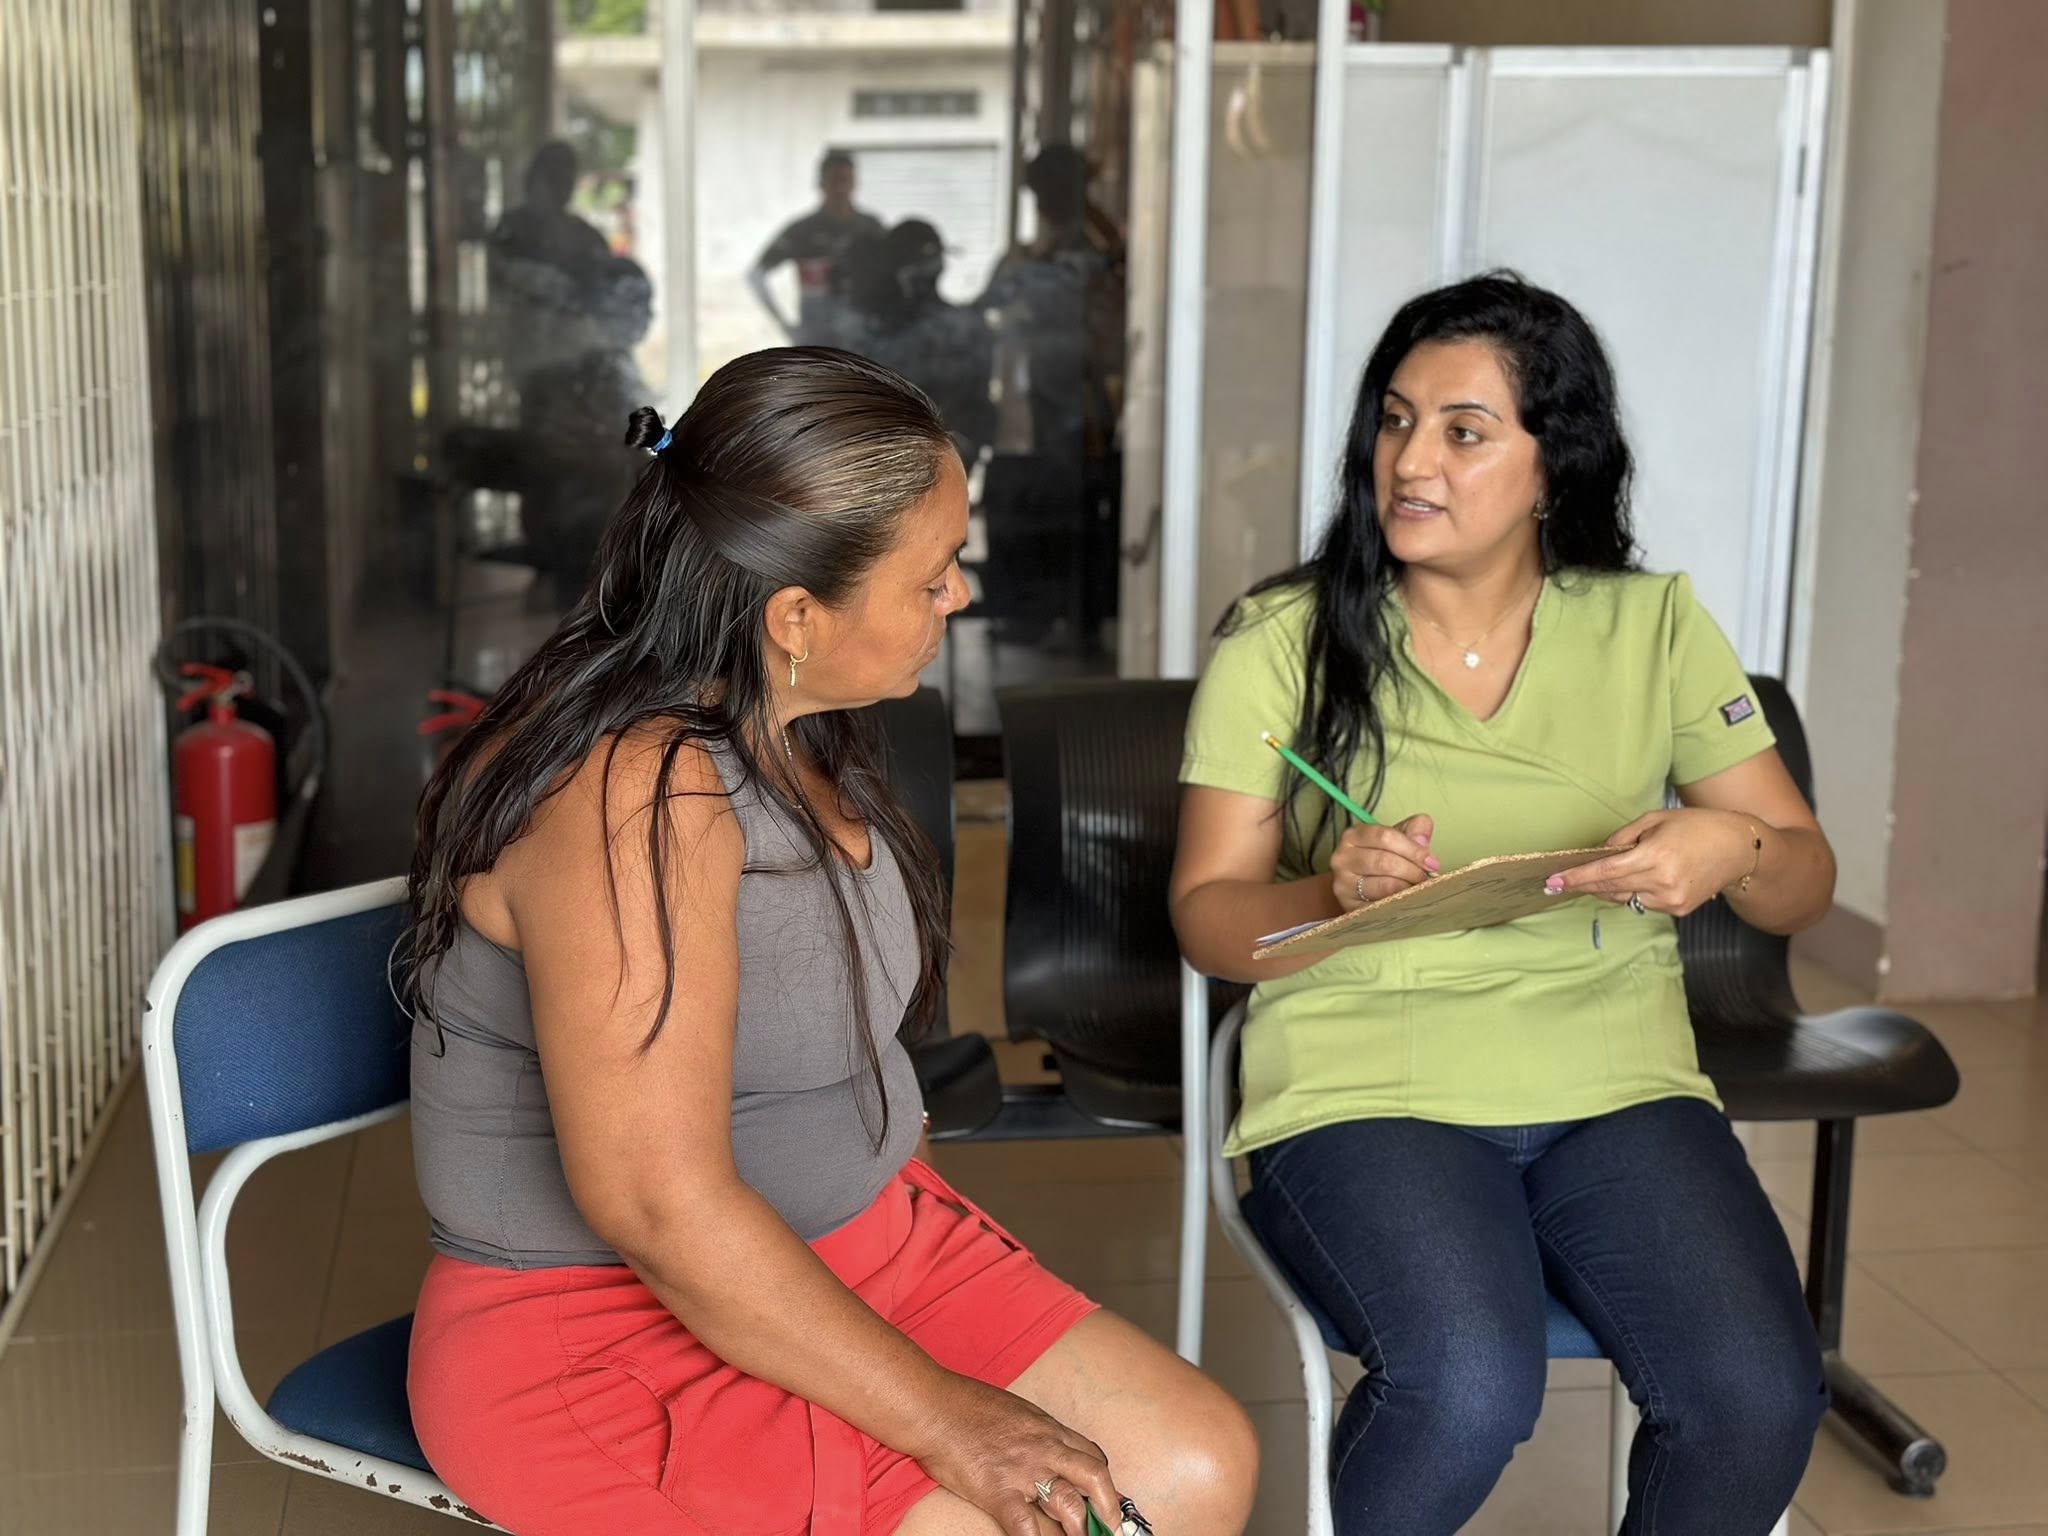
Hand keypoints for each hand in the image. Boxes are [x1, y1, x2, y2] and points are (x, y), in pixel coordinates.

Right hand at [911, 1374, 1135, 1535]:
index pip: (1091, 1455)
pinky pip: (1024, 1524)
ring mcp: (1023, 1470)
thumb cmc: (966, 1405)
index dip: (1105, 1481)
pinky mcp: (997, 1490)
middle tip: (1115, 1529)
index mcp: (1048, 1429)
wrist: (933, 1406)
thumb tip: (1045, 1451)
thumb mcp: (1015, 1410)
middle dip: (1110, 1506)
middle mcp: (1043, 1448)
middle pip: (1094, 1476)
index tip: (1109, 1500)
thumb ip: (1034, 1432)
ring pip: (1068, 1501)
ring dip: (1080, 1527)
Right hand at [1331, 814, 1438, 911]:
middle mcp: (1342, 858)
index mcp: (1354, 835)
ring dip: (1408, 888)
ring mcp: (1343, 884)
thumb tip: (1422, 840)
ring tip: (1418, 889)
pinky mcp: (1349, 907)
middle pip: (1384, 862)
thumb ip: (1415, 830)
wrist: (1360, 887)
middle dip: (1413, 871)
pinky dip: (1399, 904)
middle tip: (1427, 878)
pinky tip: (1407, 901)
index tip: (1432, 862)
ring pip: (1384, 886)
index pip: (1385, 837)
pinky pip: (1381, 907)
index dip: (1413, 850)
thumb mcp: (1397, 839)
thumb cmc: (1382, 860)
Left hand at [1545, 809, 1753, 916]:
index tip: (1553, 882)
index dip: (1576, 878)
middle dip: (1586, 884)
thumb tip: (1598, 854)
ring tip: (1618, 869)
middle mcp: (1661, 883)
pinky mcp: (1678, 910)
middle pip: (1609, 889)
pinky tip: (1645, 876)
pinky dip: (1635, 891)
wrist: (1739, 848)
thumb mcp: (1655, 820)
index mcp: (1654, 856)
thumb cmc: (1696, 826)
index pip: (1604, 872)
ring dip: (1612, 887)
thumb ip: (1622, 838)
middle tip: (1565, 879)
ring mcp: (1671, 900)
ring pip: (1625, 898)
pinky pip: (1643, 903)